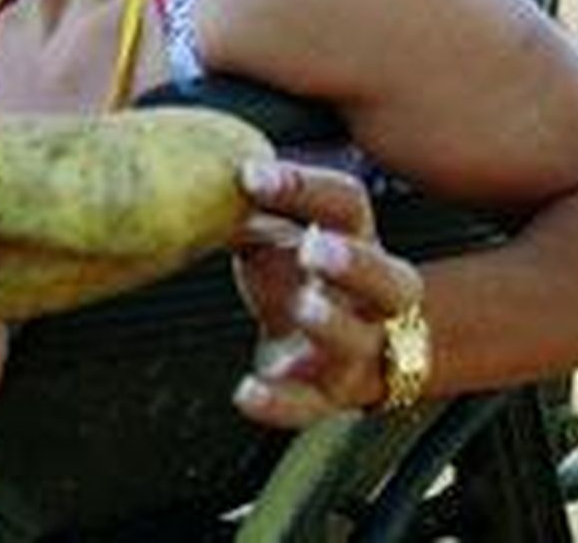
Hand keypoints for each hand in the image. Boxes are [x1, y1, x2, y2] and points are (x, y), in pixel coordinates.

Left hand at [230, 158, 423, 428]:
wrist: (335, 353)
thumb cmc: (298, 277)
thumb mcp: (277, 236)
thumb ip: (247, 211)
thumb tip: (193, 173)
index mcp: (354, 241)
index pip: (346, 204)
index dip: (304, 187)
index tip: (252, 175)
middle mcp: (366, 297)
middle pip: (385, 279)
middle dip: (353, 263)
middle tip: (316, 249)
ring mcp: (352, 350)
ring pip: (357, 342)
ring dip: (331, 325)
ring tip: (305, 308)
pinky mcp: (323, 395)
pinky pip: (308, 405)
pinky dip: (278, 403)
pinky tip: (247, 393)